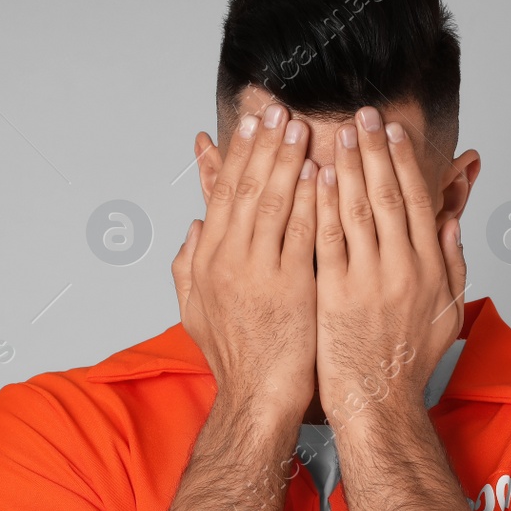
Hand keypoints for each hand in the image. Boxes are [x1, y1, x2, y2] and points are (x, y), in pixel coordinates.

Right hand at [172, 103, 318, 417]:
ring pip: (274, 203)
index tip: (253, 126)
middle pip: (247, 189)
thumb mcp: (194, 312)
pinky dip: (312, 201)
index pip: (222, 195)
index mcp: (207, 261)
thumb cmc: (237, 359)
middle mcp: (228, 261)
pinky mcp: (291, 287)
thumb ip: (186, 267)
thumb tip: (193, 230)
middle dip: (265, 146)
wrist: (258, 400)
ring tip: (303, 128)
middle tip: (280, 110)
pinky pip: (303, 233)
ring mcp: (259, 273)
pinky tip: (323, 175)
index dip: (238, 156)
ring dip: (289, 161)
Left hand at [313, 105, 464, 421]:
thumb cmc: (408, 364)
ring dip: (348, 167)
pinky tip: (315, 178)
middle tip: (363, 115)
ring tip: (338, 132)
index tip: (394, 132)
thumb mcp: (447, 313)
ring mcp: (368, 281)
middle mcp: (403, 269)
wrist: (377, 403)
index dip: (405, 162)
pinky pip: (328, 240)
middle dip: (375, 150)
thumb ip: (453, 265)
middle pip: (389, 195)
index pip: (419, 201)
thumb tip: (452, 222)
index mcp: (430, 268)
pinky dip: (323, 207)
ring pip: (358, 210)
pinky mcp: (336, 295)